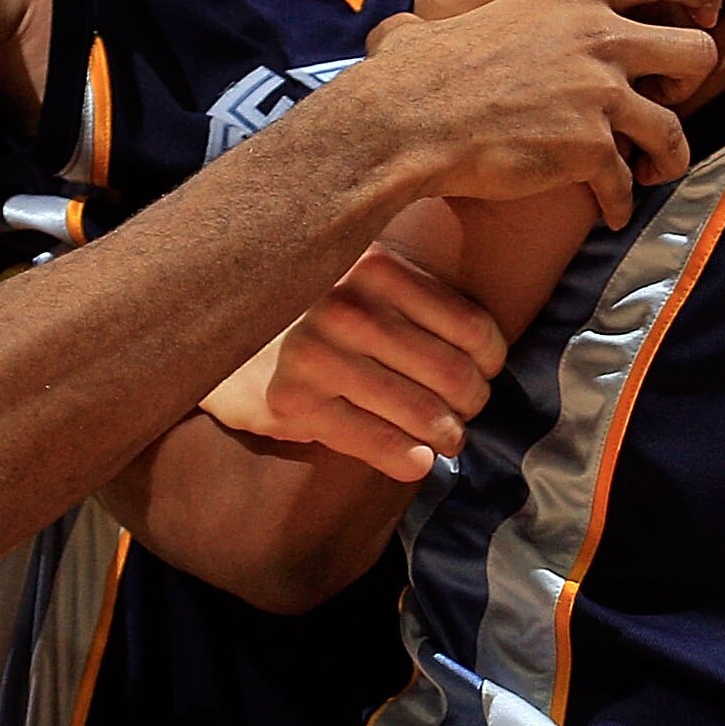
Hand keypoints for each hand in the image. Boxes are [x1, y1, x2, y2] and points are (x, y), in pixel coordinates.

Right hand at [202, 242, 508, 479]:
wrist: (232, 343)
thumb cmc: (323, 316)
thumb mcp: (368, 282)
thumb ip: (420, 299)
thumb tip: (492, 357)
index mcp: (374, 265)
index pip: (473, 328)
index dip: (490, 362)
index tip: (482, 372)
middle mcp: (345, 305)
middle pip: (455, 375)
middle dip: (471, 404)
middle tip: (463, 412)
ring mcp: (316, 353)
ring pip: (425, 414)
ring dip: (447, 436)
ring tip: (444, 437)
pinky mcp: (294, 401)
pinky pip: (380, 443)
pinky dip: (410, 459)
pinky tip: (416, 460)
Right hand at [363, 0, 723, 227]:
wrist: (404, 124)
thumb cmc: (408, 77)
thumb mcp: (431, 29)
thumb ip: (433, 28)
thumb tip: (396, 35)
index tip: (705, 15)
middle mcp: (598, 37)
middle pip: (698, 52)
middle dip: (690, 84)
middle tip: (663, 101)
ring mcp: (600, 94)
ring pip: (676, 129)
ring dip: (667, 156)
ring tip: (646, 171)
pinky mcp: (591, 147)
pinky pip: (628, 182)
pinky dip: (621, 202)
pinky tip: (609, 211)